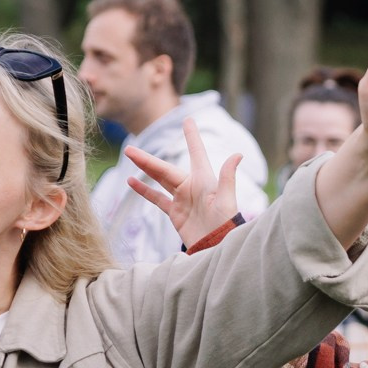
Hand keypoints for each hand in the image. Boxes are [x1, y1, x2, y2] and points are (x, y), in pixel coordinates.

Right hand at [124, 116, 243, 247]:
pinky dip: (145, 190)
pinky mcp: (175, 213)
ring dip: (145, 169)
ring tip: (129, 158)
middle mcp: (191, 186)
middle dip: (148, 159)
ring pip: (159, 180)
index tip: (187, 119)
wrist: (217, 247)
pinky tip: (132, 182)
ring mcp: (182, 199)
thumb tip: (238, 154)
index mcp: (203, 179)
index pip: (196, 152)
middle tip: (131, 150)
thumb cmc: (225, 224)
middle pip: (165, 169)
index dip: (191, 136)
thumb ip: (228, 177)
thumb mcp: (227, 200)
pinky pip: (157, 199)